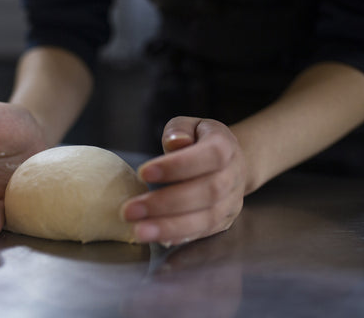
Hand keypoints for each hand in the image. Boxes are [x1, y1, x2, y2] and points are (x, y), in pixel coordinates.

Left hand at [122, 117, 246, 245]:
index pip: (208, 156)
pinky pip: (204, 232)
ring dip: (170, 226)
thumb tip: (175, 142)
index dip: (177, 165)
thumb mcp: (190, 125)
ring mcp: (231, 201)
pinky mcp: (224, 221)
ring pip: (206, 218)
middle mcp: (233, 175)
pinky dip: (181, 237)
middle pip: (207, 192)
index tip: (143, 173)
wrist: (230, 163)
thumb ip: (179, 130)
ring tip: (139, 230)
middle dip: (166, 203)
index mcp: (226, 146)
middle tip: (130, 210)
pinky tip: (158, 238)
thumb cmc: (200, 141)